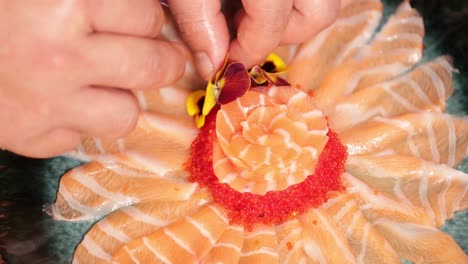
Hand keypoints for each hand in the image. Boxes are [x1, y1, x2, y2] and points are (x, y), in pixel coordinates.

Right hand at [0, 0, 185, 157]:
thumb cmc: (0, 8)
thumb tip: (148, 13)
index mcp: (64, 0)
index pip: (149, 17)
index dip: (146, 18)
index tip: (138, 20)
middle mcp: (58, 55)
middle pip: (153, 68)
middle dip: (162, 60)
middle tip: (155, 55)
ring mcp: (42, 102)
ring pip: (127, 113)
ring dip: (122, 97)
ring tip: (102, 81)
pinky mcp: (27, 136)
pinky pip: (82, 137)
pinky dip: (79, 119)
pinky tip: (60, 100)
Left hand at [168, 0, 352, 79]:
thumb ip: (198, 21)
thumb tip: (212, 67)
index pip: (270, 25)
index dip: (244, 51)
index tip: (223, 63)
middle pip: (319, 13)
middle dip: (281, 33)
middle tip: (246, 30)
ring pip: (328, 1)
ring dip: (295, 16)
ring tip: (256, 9)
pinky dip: (300, 2)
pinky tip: (267, 1)